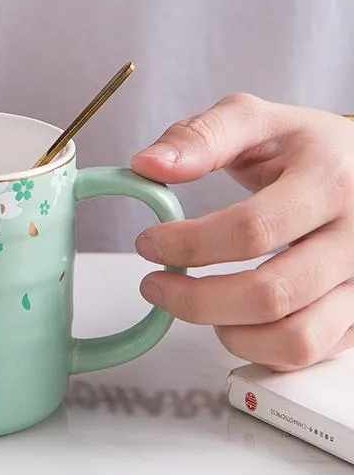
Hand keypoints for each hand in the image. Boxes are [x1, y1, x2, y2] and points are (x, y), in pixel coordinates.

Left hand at [130, 93, 353, 369]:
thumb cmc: (306, 147)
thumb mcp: (256, 121)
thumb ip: (200, 137)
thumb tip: (146, 164)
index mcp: (329, 181)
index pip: (252, 229)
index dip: (189, 244)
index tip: (147, 243)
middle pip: (271, 294)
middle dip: (195, 299)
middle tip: (154, 285)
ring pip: (296, 339)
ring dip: (229, 333)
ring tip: (197, 305)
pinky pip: (310, 353)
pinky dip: (261, 349)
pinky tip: (234, 320)